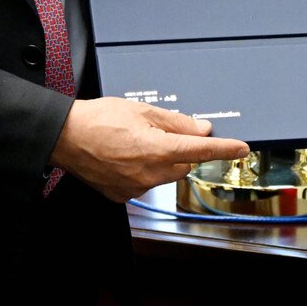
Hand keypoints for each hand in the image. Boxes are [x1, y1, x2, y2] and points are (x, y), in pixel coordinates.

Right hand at [50, 97, 249, 201]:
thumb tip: (201, 128)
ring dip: (159, 160)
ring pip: (164, 174)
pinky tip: (124, 157)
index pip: (201, 150)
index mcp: (157, 149)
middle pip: (183, 163)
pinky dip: (141, 171)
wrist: (65, 137)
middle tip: (156, 132)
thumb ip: (176, 122)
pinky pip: (144, 183)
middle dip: (179, 149)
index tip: (241, 149)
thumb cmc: (99, 119)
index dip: (224, 149)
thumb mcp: (142, 110)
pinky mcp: (123, 195)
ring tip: (132, 142)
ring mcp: (136, 188)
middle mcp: (149, 173)